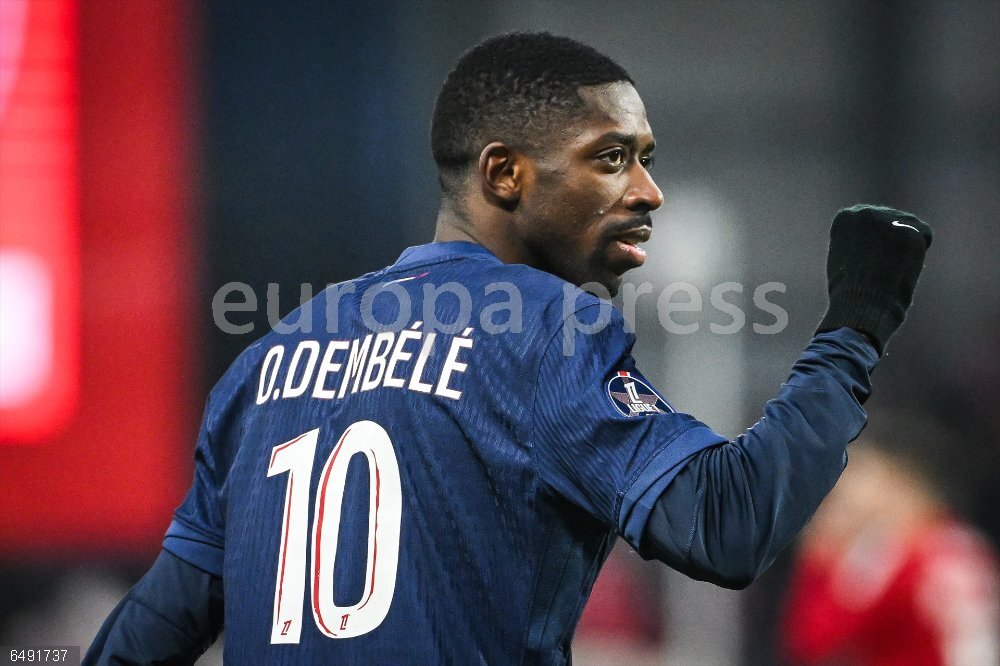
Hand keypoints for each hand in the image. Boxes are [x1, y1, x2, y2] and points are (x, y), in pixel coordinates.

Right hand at [817, 204, 931, 354]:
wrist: (860, 303)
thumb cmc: (852, 290)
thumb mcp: (846, 256)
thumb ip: (861, 240)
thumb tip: (881, 238)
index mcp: (845, 217)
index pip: (873, 221)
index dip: (876, 244)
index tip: (869, 261)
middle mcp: (864, 212)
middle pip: (893, 219)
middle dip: (893, 242)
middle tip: (885, 268)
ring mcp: (886, 219)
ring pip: (910, 225)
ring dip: (906, 246)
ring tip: (891, 268)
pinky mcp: (908, 230)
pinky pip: (924, 235)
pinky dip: (919, 252)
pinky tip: (904, 265)